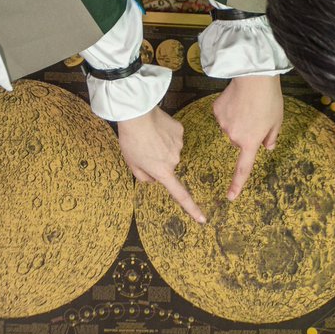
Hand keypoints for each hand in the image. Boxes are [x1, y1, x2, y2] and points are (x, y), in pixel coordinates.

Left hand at [117, 106, 204, 222]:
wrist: (137, 114)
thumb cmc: (131, 140)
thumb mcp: (131, 163)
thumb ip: (143, 177)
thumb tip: (153, 179)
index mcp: (162, 171)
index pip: (180, 195)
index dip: (192, 209)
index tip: (203, 219)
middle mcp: (174, 160)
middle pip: (168, 165)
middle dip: (157, 161)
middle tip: (142, 149)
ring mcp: (179, 145)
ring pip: (170, 150)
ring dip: (161, 146)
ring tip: (147, 136)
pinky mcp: (180, 131)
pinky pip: (173, 136)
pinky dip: (165, 134)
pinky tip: (156, 127)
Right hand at [211, 76, 283, 199]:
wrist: (253, 77)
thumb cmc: (269, 100)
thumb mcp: (277, 121)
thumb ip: (272, 137)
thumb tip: (267, 147)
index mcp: (250, 142)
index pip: (244, 168)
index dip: (237, 184)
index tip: (231, 197)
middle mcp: (234, 136)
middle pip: (237, 141)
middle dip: (245, 133)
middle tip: (256, 116)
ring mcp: (223, 124)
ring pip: (229, 128)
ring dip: (237, 121)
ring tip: (247, 105)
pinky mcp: (216, 111)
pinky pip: (222, 115)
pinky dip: (228, 110)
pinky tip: (236, 99)